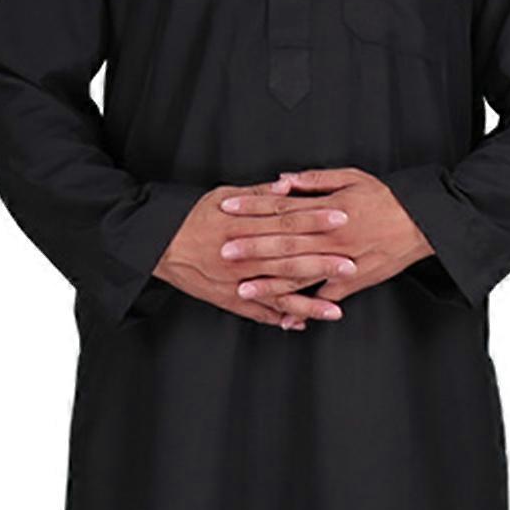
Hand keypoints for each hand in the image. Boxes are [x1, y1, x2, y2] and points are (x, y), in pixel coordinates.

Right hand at [155, 182, 354, 329]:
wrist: (158, 246)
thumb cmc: (191, 217)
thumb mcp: (223, 196)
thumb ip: (258, 194)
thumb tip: (287, 186)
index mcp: (243, 225)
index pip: (286, 220)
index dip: (315, 219)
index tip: (342, 217)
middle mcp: (242, 255)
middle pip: (288, 258)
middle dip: (321, 263)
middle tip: (351, 265)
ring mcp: (236, 281)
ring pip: (277, 293)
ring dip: (307, 302)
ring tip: (335, 310)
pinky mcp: (229, 299)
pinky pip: (258, 312)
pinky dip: (280, 318)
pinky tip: (302, 323)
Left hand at [223, 167, 432, 308]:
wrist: (423, 223)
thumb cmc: (387, 197)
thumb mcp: (352, 177)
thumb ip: (314, 180)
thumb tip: (281, 181)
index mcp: (329, 210)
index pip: (281, 207)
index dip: (252, 208)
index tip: (227, 208)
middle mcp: (332, 237)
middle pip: (285, 243)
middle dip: (252, 249)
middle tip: (223, 253)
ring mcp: (342, 262)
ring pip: (300, 275)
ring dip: (270, 284)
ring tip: (244, 290)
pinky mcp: (354, 281)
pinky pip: (325, 299)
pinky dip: (306, 310)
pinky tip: (284, 319)